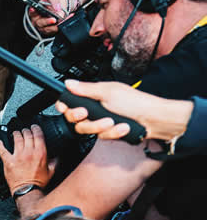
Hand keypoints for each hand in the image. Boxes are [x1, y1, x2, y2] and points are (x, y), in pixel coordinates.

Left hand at [0, 124, 56, 194]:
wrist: (27, 191)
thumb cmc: (38, 183)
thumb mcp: (51, 171)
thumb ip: (54, 162)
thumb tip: (57, 156)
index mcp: (40, 153)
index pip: (38, 135)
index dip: (35, 128)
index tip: (34, 127)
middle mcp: (29, 152)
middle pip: (27, 135)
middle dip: (26, 130)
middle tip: (25, 130)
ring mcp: (18, 156)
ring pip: (16, 139)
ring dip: (16, 134)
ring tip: (15, 133)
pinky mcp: (8, 161)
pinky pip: (2, 150)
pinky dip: (0, 144)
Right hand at [28, 0, 67, 35]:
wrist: (58, 5)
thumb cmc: (51, 0)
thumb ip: (53, 0)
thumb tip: (57, 9)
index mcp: (35, 12)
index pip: (32, 13)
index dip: (32, 12)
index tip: (33, 9)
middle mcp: (37, 21)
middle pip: (40, 23)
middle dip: (47, 21)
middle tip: (54, 19)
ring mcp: (44, 27)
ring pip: (49, 28)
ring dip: (58, 23)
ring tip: (64, 17)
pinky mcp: (51, 30)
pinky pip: (56, 29)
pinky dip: (63, 23)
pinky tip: (68, 17)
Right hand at [58, 80, 192, 141]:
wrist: (154, 120)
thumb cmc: (136, 102)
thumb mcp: (108, 92)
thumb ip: (86, 89)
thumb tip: (68, 82)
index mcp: (93, 95)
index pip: (69, 101)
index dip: (65, 106)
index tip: (66, 109)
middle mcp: (95, 108)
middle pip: (75, 120)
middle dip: (85, 119)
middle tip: (89, 114)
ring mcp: (101, 121)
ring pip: (88, 130)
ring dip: (101, 127)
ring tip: (113, 121)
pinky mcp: (108, 132)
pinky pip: (101, 137)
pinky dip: (112, 133)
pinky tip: (122, 128)